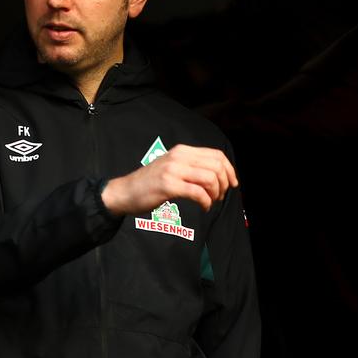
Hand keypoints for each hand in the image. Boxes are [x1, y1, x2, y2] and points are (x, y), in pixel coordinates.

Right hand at [100, 144, 237, 215]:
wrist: (124, 192)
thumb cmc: (149, 183)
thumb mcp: (172, 166)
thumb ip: (191, 166)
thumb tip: (218, 175)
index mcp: (182, 150)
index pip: (216, 155)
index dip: (230, 170)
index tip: (232, 184)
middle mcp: (178, 157)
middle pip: (216, 166)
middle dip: (224, 183)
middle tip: (220, 196)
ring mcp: (173, 170)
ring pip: (210, 178)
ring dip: (216, 193)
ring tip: (211, 202)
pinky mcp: (168, 185)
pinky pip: (198, 192)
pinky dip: (206, 202)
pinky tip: (204, 207)